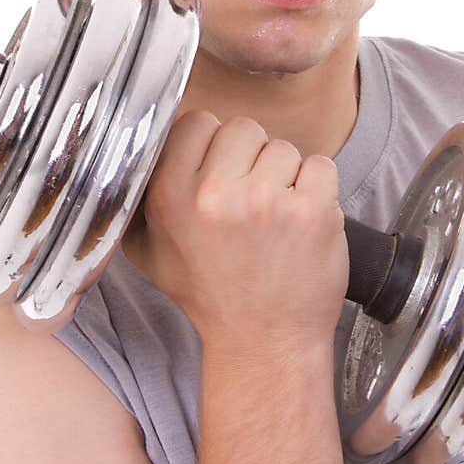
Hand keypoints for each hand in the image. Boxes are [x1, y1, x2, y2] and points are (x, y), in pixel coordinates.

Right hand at [120, 111, 348, 351]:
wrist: (264, 342)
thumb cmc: (210, 293)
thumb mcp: (151, 250)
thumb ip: (142, 196)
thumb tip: (144, 142)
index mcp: (171, 196)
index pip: (197, 121)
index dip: (212, 144)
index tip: (219, 171)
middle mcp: (216, 195)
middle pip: (244, 129)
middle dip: (251, 158)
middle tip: (250, 199)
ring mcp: (267, 202)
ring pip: (284, 148)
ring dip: (285, 176)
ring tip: (275, 218)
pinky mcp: (312, 212)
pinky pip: (321, 165)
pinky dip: (318, 188)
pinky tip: (302, 220)